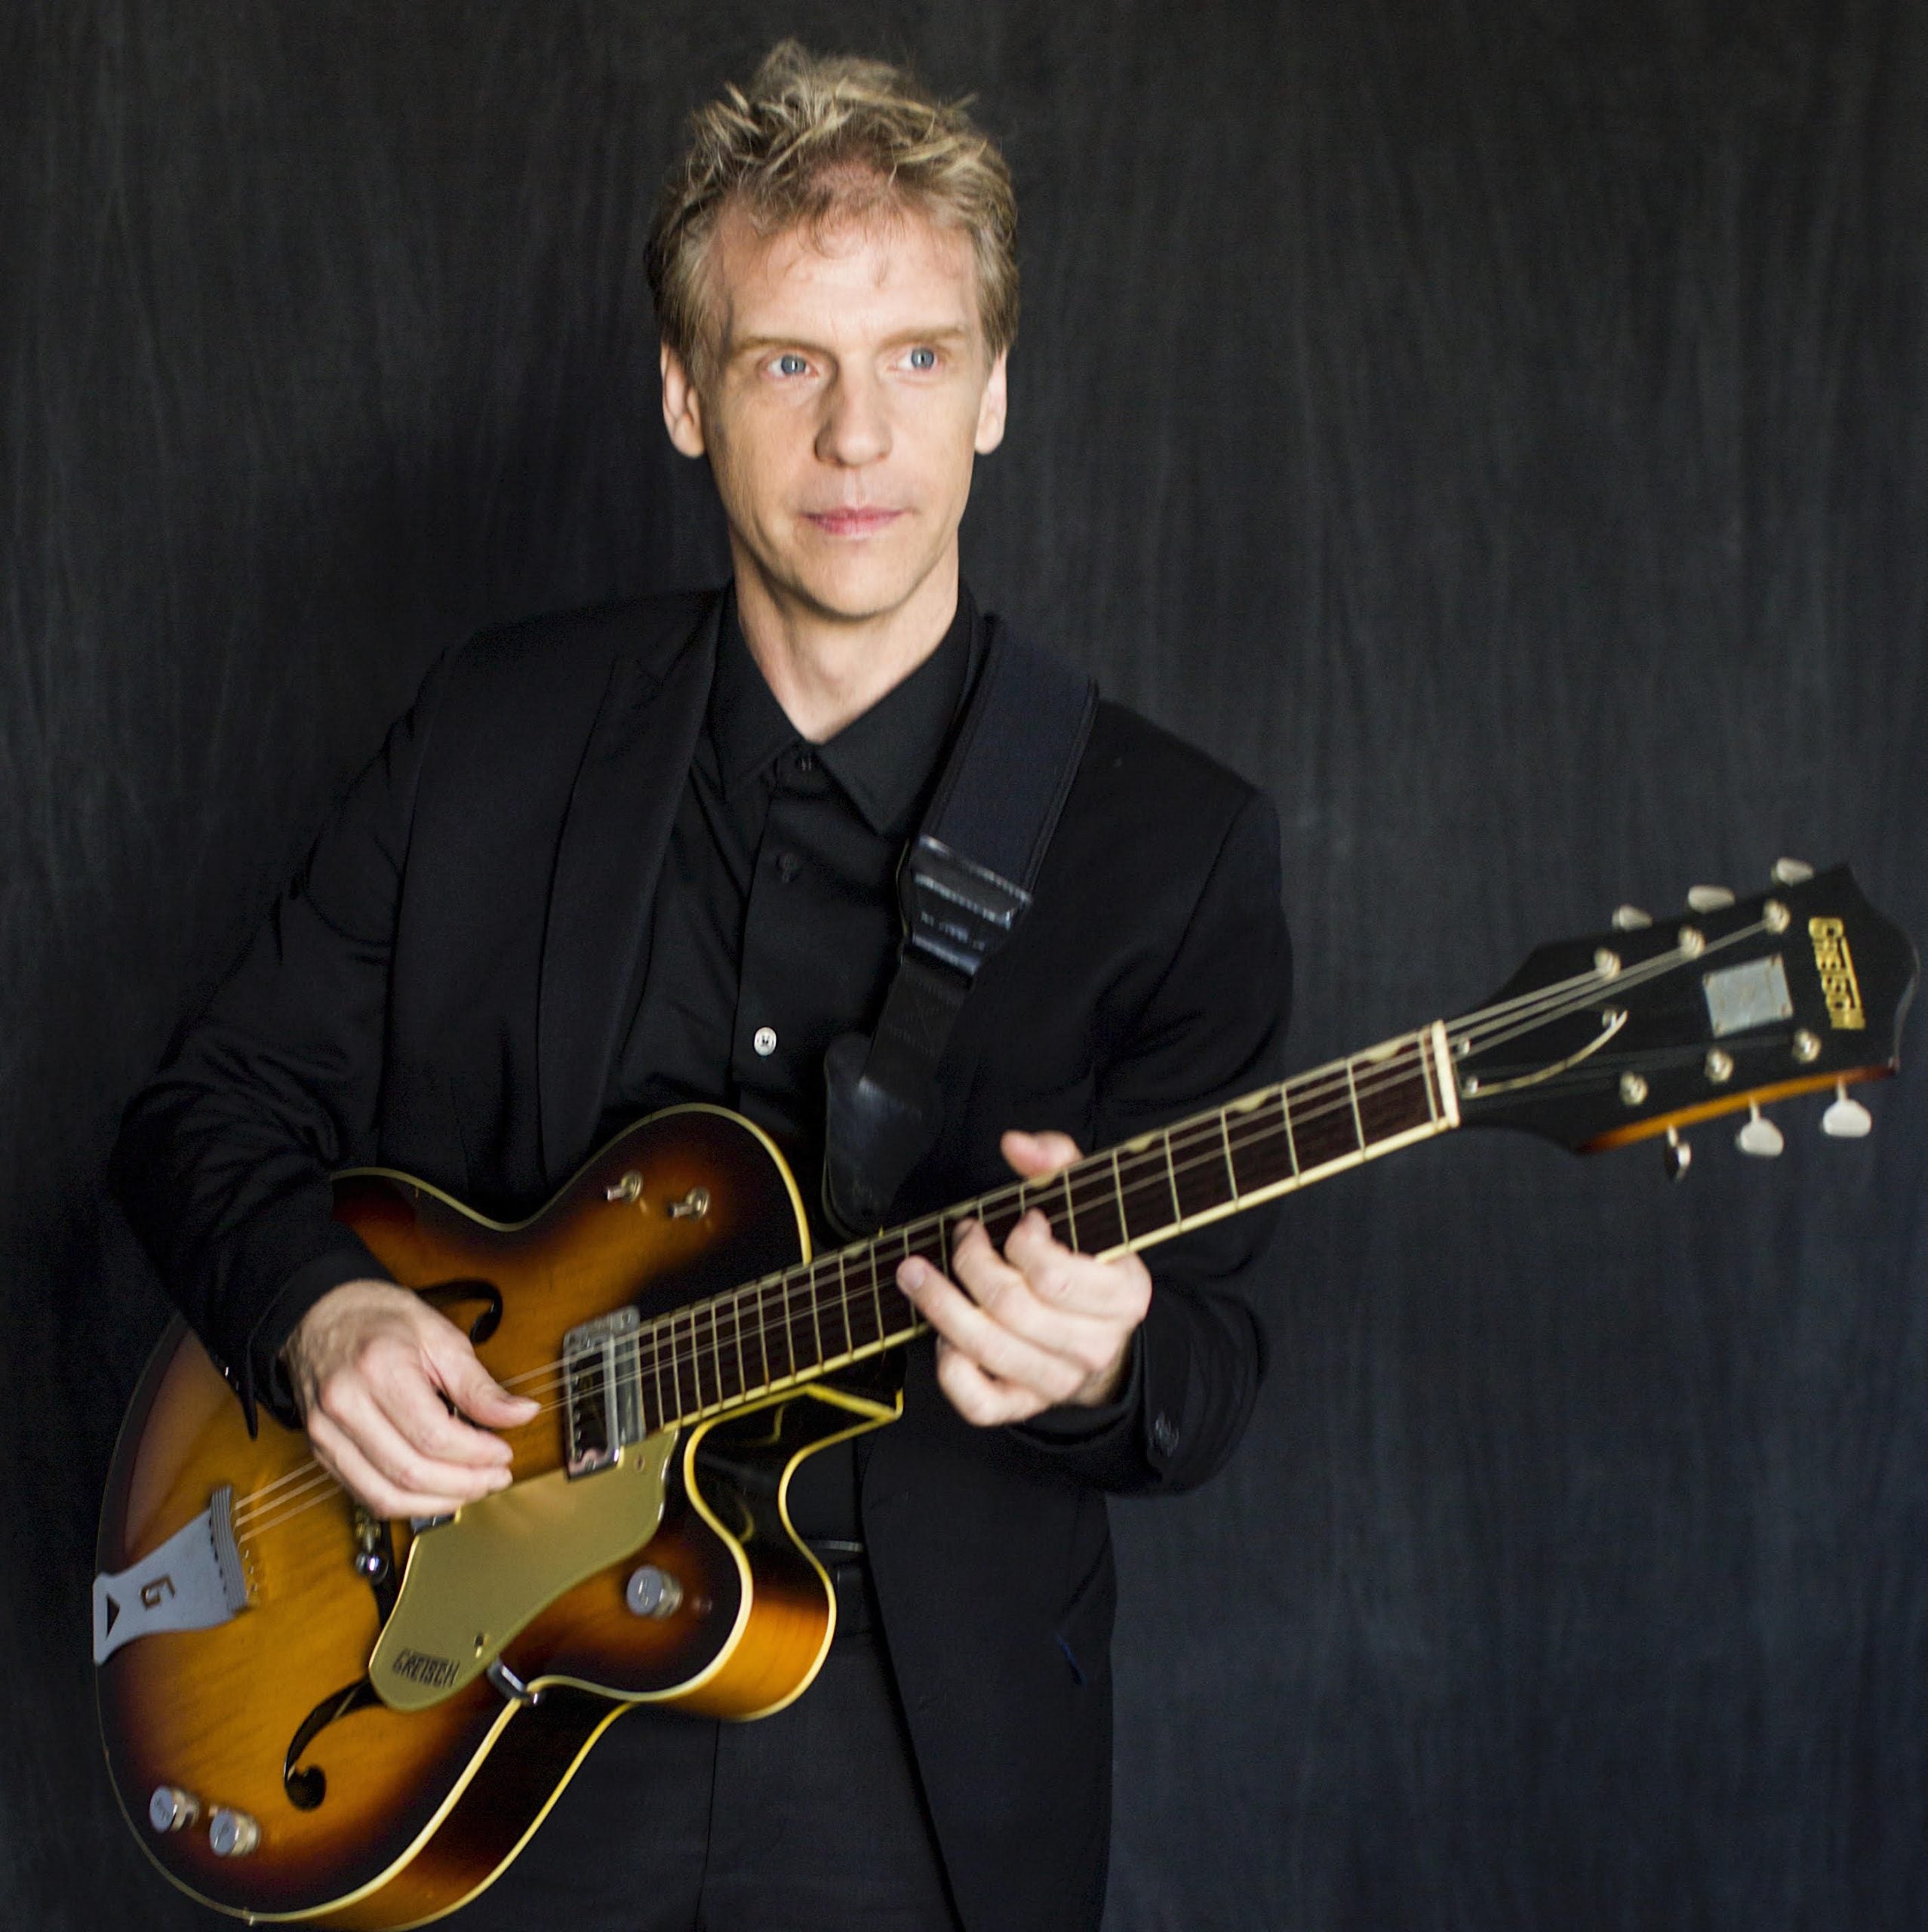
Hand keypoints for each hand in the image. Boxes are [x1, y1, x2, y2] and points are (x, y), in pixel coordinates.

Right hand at [284, 1279, 538, 1518]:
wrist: (319, 1314)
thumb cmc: (380, 1319)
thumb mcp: (440, 1336)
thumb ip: (479, 1385)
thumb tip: (522, 1414)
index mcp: (378, 1368)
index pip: (434, 1435)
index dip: (477, 1454)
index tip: (504, 1453)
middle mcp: (345, 1405)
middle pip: (411, 1472)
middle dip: (464, 1484)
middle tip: (496, 1477)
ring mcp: (326, 1432)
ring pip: (386, 1496)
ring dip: (438, 1503)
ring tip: (472, 1488)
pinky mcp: (321, 1451)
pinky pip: (365, 1494)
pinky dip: (406, 1503)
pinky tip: (436, 1492)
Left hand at [896, 1130, 1151, 1426]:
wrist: (1105, 1336)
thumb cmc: (1088, 1261)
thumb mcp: (1090, 1206)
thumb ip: (1057, 1163)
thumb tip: (1015, 1144)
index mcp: (1123, 1296)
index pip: (1053, 1275)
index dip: (1020, 1243)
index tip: (1017, 1223)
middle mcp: (1094, 1345)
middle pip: (1010, 1307)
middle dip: (969, 1263)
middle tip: (962, 1236)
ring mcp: (1059, 1381)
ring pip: (987, 1349)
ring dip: (939, 1304)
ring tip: (917, 1273)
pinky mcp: (1025, 1405)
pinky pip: (979, 1403)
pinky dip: (951, 1370)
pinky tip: (944, 1338)